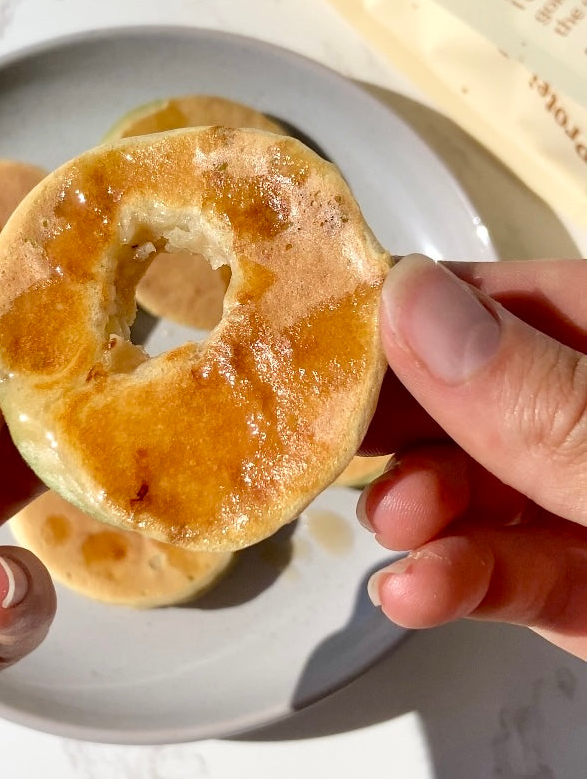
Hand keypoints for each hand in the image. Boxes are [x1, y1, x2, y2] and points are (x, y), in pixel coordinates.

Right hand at [358, 255, 586, 658]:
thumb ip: (542, 394)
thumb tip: (410, 302)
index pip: (498, 299)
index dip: (407, 316)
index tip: (330, 345)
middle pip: (468, 395)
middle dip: (404, 424)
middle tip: (340, 442)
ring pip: (477, 486)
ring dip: (424, 510)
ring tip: (398, 530)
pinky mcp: (581, 587)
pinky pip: (504, 570)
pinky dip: (454, 581)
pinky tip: (415, 592)